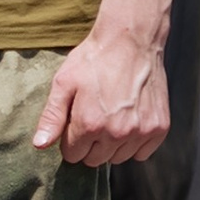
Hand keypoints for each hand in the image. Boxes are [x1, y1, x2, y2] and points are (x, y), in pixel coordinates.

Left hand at [32, 19, 169, 166]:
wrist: (131, 40)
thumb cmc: (94, 59)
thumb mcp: (64, 83)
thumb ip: (51, 117)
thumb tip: (39, 145)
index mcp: (90, 124)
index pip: (73, 155)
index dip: (71, 139)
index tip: (76, 121)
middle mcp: (117, 133)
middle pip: (95, 160)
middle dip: (89, 143)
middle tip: (93, 116)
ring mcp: (141, 132)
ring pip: (118, 158)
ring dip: (112, 145)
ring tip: (111, 116)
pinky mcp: (159, 128)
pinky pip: (142, 154)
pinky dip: (134, 143)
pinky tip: (129, 121)